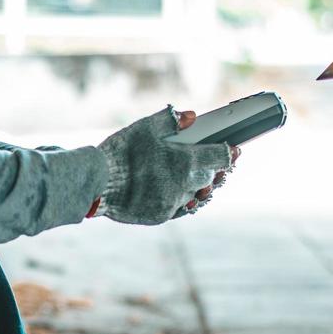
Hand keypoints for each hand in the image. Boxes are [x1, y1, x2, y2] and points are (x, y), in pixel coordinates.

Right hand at [97, 106, 235, 224]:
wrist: (96, 184)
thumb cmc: (120, 151)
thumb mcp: (144, 127)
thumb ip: (170, 120)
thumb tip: (191, 117)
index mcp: (185, 162)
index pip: (219, 158)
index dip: (229, 153)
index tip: (235, 150)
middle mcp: (183, 186)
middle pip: (209, 178)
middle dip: (214, 169)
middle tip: (217, 163)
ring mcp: (172, 204)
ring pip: (196, 196)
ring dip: (200, 186)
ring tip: (198, 178)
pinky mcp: (159, 216)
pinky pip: (179, 208)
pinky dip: (182, 199)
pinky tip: (180, 193)